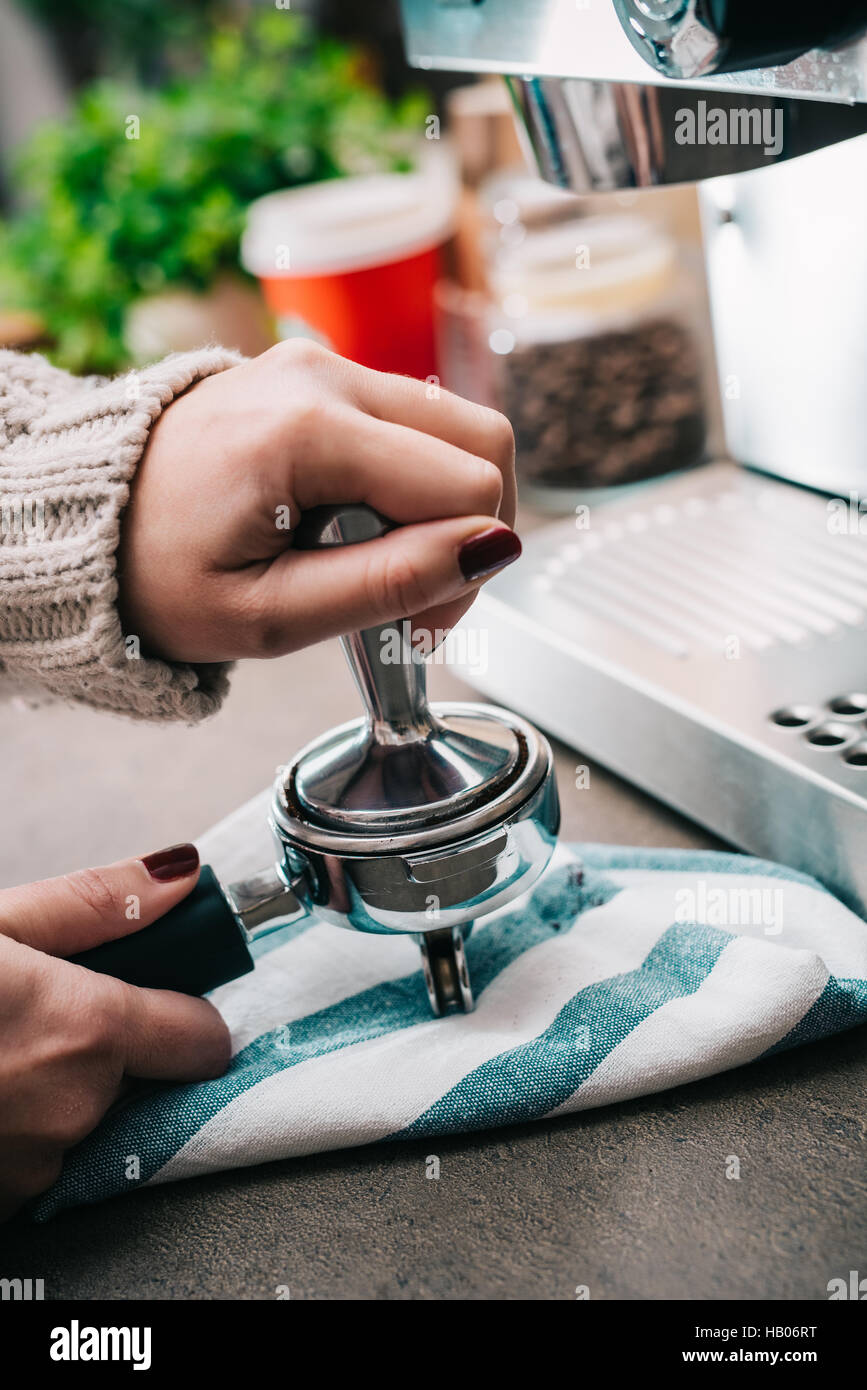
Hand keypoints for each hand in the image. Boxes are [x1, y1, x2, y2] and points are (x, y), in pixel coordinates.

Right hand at [0, 845, 229, 1218]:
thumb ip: (95, 904)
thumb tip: (178, 875)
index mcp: (87, 1032)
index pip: (201, 1040)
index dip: (184, 1014)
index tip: (161, 999)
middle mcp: (71, 1114)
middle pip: (133, 1080)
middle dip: (98, 1049)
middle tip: (26, 1013)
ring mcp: (27, 1175)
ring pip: (75, 1125)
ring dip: (46, 1094)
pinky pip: (27, 1166)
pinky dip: (6, 1134)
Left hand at [118, 340, 519, 662]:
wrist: (90, 525)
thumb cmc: (159, 576)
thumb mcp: (269, 615)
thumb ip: (389, 582)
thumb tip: (493, 549)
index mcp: (307, 430)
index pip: (467, 485)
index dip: (468, 565)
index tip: (420, 624)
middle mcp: (323, 374)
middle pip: (481, 439)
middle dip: (471, 529)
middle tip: (417, 596)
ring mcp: (322, 364)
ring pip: (455, 426)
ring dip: (443, 505)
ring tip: (378, 562)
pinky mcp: (321, 374)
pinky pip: (413, 420)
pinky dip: (412, 480)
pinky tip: (359, 525)